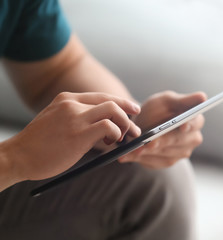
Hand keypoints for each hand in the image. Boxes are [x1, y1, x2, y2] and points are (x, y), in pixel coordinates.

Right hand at [2, 92, 140, 181]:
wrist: (18, 156)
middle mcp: (72, 104)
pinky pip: (109, 127)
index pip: (102, 96)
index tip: (133, 109)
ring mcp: (75, 117)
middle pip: (111, 101)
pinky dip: (116, 134)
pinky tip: (110, 143)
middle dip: (129, 113)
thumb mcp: (58, 121)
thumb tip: (106, 127)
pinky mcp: (78, 133)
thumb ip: (78, 118)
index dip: (121, 102)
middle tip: (135, 129)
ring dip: (125, 125)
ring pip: (113, 111)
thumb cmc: (39, 144)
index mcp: (68, 99)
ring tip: (123, 138)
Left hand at [118, 91, 206, 168]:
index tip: (182, 126)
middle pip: (178, 141)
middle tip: (149, 142)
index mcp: (196, 120)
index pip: (195, 123)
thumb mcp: (168, 101)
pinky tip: (130, 155)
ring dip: (149, 152)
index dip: (189, 125)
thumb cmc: (159, 109)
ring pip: (166, 153)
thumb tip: (203, 97)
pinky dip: (141, 158)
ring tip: (134, 149)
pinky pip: (155, 162)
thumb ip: (184, 100)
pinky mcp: (168, 161)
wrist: (144, 123)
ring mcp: (181, 152)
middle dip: (162, 141)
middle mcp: (193, 139)